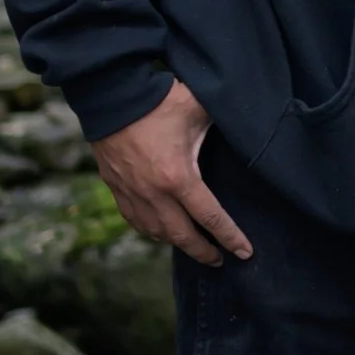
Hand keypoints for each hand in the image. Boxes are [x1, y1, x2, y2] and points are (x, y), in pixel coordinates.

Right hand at [95, 80, 252, 266]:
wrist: (110, 95)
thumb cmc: (158, 100)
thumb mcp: (198, 109)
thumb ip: (222, 122)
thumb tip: (244, 124)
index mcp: (178, 177)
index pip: (211, 218)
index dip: (230, 238)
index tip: (244, 252)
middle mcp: (153, 193)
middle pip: (182, 236)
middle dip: (203, 252)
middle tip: (219, 260)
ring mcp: (131, 193)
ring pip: (155, 232)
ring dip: (176, 243)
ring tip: (192, 246)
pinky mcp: (115, 187)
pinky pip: (134, 220)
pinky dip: (150, 230)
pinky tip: (160, 230)